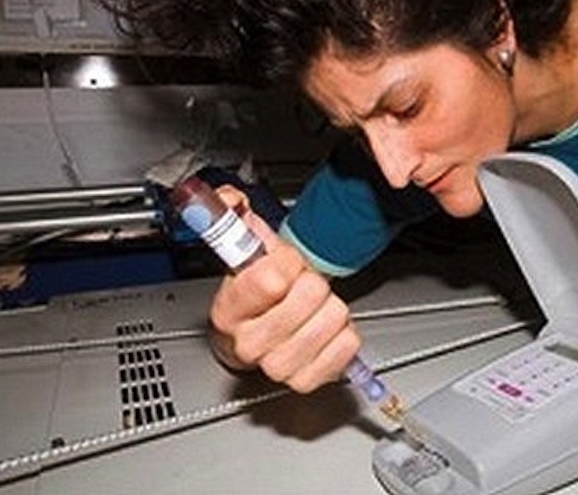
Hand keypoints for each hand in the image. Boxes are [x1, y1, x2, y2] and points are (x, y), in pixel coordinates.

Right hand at [207, 186, 360, 391]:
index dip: (287, 262)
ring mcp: (279, 365)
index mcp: (229, 309)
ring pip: (332, 318)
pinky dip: (344, 332)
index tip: (282, 264)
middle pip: (309, 297)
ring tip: (311, 308)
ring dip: (328, 306)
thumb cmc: (254, 291)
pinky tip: (323, 328)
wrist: (256, 332)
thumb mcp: (242, 247)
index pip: (271, 279)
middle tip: (299, 287)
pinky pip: (348, 344)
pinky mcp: (308, 379)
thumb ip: (231, 212)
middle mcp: (250, 342)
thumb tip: (229, 198)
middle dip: (310, 282)